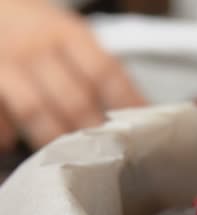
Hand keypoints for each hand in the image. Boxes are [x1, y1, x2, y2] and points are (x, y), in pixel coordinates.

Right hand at [0, 0, 145, 150]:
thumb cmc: (42, 34)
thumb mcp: (75, 39)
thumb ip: (101, 71)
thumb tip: (140, 109)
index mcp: (71, 36)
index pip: (105, 72)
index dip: (126, 103)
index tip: (142, 129)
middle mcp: (39, 48)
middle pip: (73, 98)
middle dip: (93, 131)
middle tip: (108, 153)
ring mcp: (9, 64)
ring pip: (36, 111)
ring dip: (55, 137)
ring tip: (70, 156)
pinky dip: (6, 133)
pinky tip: (15, 145)